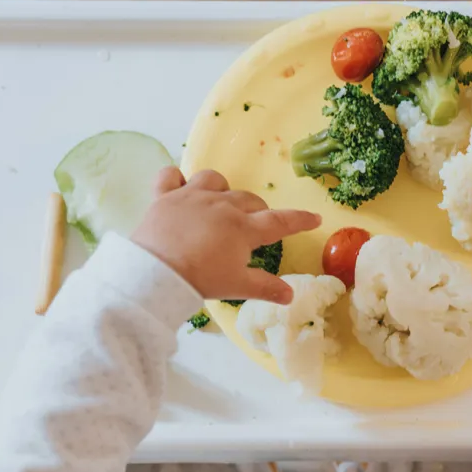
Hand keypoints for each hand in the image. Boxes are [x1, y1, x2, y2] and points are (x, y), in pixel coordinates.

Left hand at [131, 167, 320, 304]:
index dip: (299, 220)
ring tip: (220, 203)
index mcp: (243, 228)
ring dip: (222, 189)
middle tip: (254, 226)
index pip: (280, 221)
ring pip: (213, 180)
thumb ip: (265, 288)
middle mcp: (221, 205)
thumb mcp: (237, 286)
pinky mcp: (164, 196)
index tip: (315, 217)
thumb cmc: (201, 279)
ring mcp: (191, 196)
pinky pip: (169, 175)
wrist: (156, 272)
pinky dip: (175, 179)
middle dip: (257, 210)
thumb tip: (290, 295)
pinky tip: (177, 186)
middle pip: (248, 200)